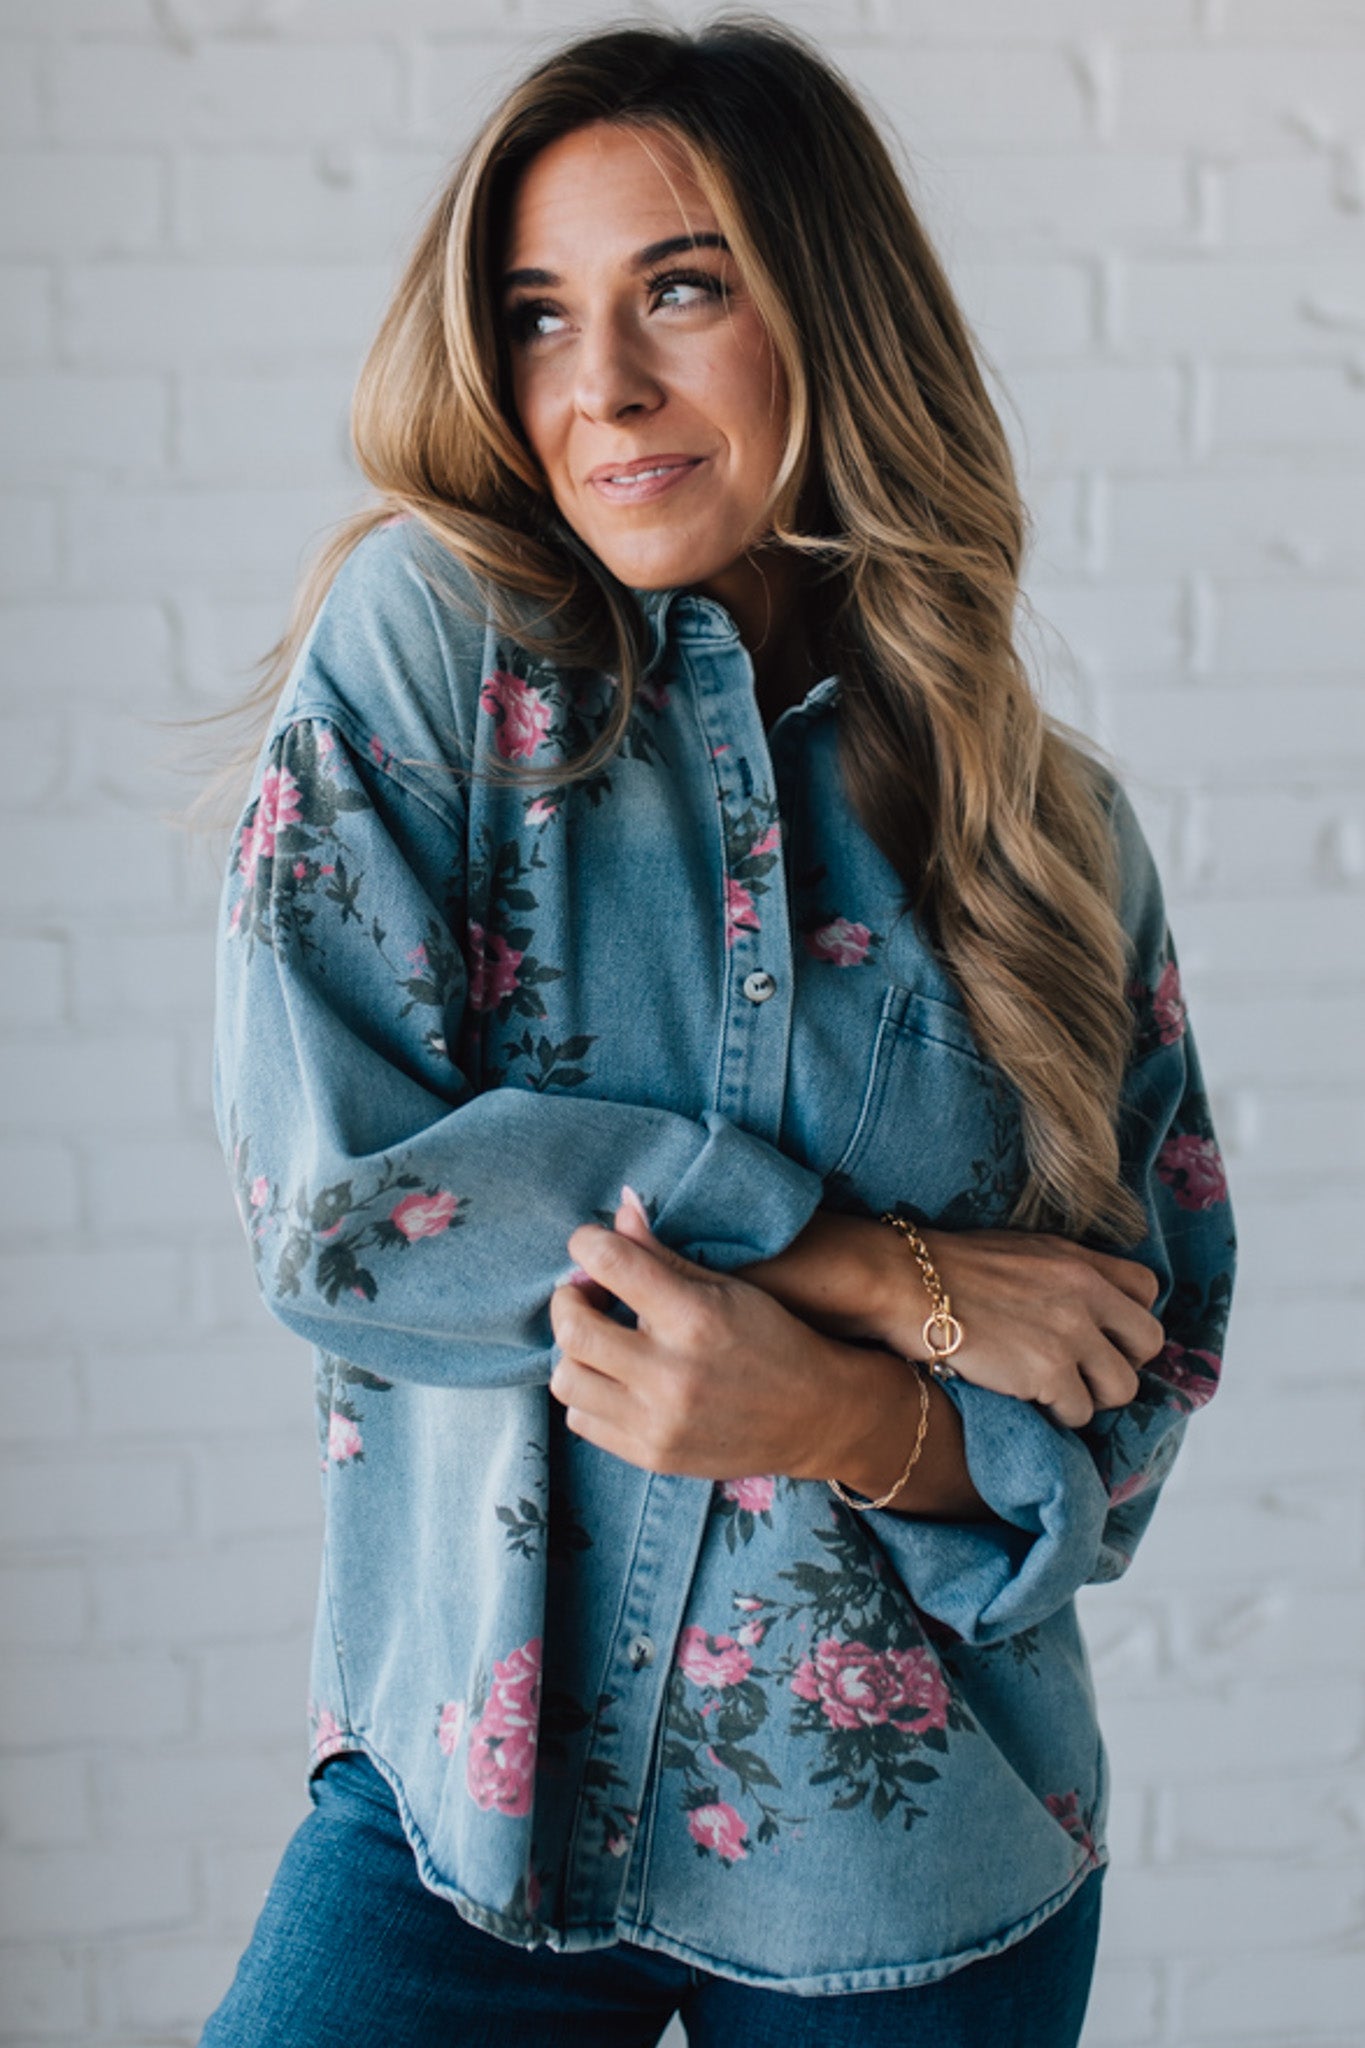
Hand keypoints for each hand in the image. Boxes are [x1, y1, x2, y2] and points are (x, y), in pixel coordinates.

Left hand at [548, 1190, 891, 1484]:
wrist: (815, 1417)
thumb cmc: (772, 1338)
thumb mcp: (727, 1286)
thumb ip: (664, 1253)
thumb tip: (620, 1208)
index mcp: (695, 1317)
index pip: (611, 1263)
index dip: (586, 1243)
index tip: (589, 1245)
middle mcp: (672, 1373)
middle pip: (573, 1329)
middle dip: (567, 1301)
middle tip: (585, 1294)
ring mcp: (660, 1421)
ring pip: (566, 1379)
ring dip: (573, 1351)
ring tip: (599, 1339)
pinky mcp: (652, 1455)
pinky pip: (581, 1421)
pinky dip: (587, 1393)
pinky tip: (613, 1377)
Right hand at [910, 1229, 1162, 1427]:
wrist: (905, 1282)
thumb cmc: (948, 1269)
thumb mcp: (1021, 1252)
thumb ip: (1063, 1275)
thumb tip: (1085, 1308)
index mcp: (1079, 1260)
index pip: (1147, 1290)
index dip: (1126, 1319)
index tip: (1100, 1334)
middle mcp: (1086, 1293)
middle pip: (1148, 1342)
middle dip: (1121, 1362)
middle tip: (1084, 1371)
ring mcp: (1071, 1333)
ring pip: (1122, 1388)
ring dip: (1092, 1396)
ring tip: (1055, 1392)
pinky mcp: (1048, 1372)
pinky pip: (1080, 1413)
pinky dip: (1058, 1416)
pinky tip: (1028, 1400)